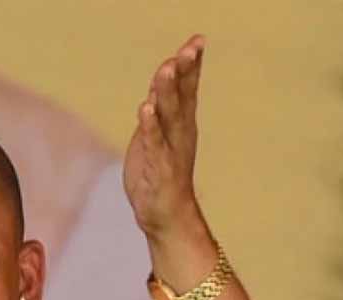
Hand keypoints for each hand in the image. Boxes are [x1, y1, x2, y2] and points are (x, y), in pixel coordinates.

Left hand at [123, 34, 205, 239]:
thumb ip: (159, 107)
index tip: (197, 39)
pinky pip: (153, 144)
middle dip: (184, 72)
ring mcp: (171, 151)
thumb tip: (160, 80)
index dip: (192, 65)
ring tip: (166, 69)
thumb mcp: (158, 135)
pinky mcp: (159, 169)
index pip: (188, 89)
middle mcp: (180, 134)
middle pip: (182, 97)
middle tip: (188, 49)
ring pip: (168, 117)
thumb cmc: (160, 174)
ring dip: (166, 93)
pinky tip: (145, 109)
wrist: (166, 216)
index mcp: (181, 124)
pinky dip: (149, 127)